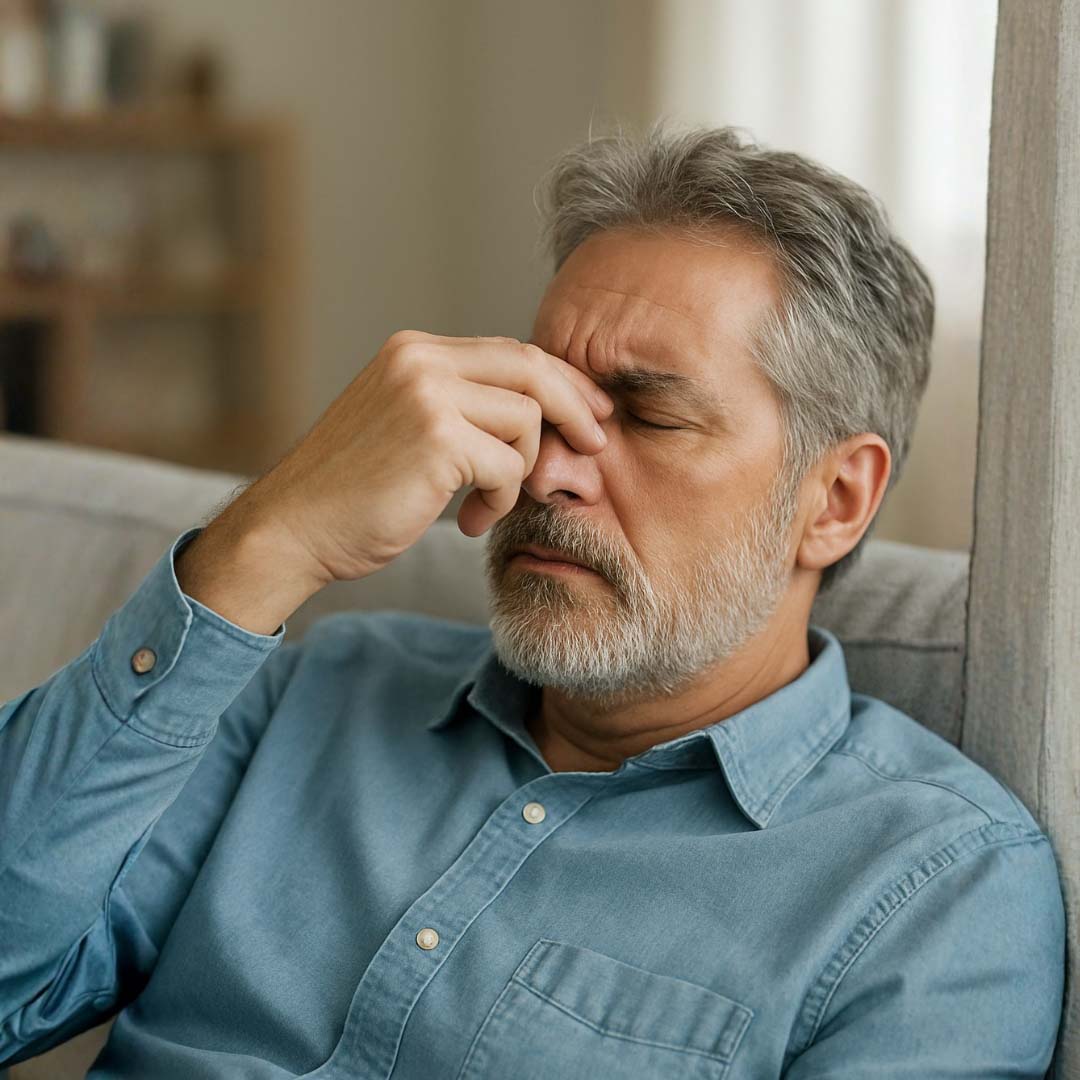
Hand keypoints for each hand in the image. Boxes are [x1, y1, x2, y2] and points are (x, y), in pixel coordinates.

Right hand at [223, 330, 613, 590]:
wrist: (292, 529)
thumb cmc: (352, 493)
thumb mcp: (407, 427)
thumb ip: (461, 407)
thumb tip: (538, 410)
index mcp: (415, 351)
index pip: (512, 352)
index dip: (562, 381)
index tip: (591, 411)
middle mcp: (420, 360)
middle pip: (532, 368)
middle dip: (576, 408)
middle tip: (596, 445)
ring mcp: (426, 393)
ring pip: (526, 419)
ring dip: (520, 471)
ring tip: (488, 504)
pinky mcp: (435, 437)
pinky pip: (509, 464)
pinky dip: (502, 498)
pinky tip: (469, 519)